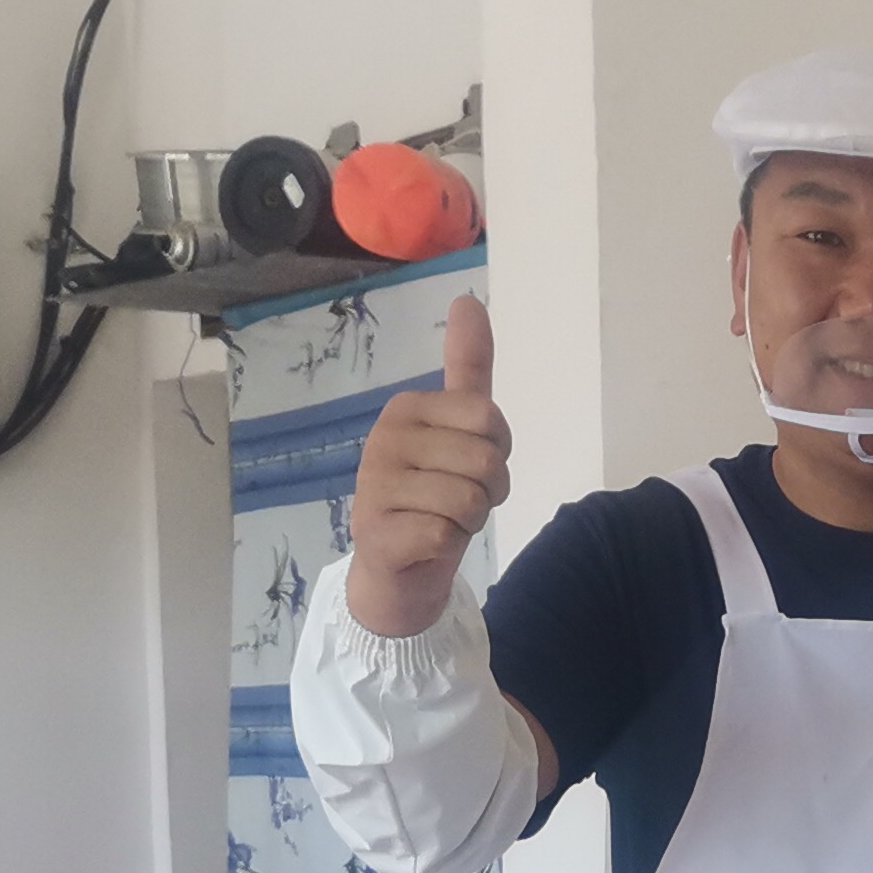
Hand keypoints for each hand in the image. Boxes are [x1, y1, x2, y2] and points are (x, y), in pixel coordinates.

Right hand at [347, 293, 510, 636]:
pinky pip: (447, 533)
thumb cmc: (433, 498)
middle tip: (457, 503)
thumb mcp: (458, 430)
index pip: (490, 418)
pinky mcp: (377, 532)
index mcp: (406, 409)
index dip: (498, 452)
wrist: (397, 573)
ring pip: (470, 499)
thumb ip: (467, 369)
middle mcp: (384, 439)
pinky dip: (449, 546)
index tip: (469, 467)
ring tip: (442, 522)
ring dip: (471, 521)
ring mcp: (375, 485)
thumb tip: (469, 300)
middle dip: (488, 491)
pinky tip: (426, 545)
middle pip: (486, 459)